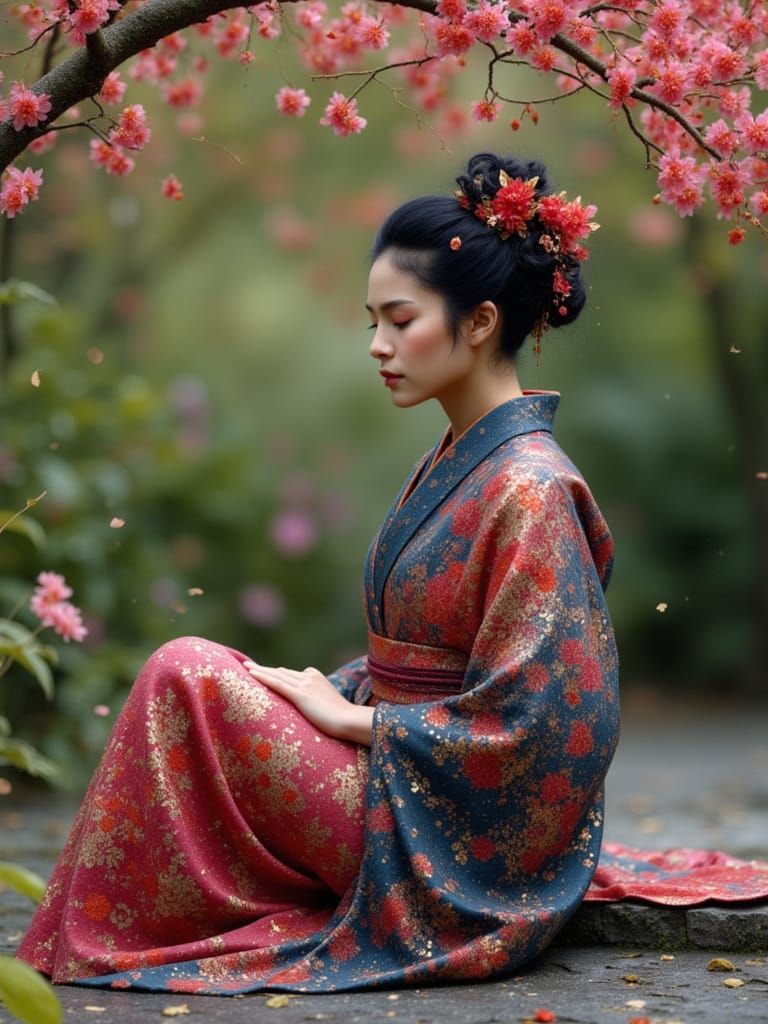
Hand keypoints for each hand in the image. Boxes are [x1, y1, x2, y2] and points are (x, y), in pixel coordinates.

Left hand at [243, 660, 373, 746]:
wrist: (349, 720)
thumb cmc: (341, 719)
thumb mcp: (327, 705)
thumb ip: (317, 701)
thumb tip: (309, 707)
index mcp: (316, 677)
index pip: (290, 674)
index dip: (275, 672)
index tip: (262, 671)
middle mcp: (309, 676)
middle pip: (280, 671)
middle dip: (263, 669)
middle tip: (247, 665)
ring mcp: (304, 685)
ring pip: (276, 675)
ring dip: (259, 670)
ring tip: (244, 666)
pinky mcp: (300, 695)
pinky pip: (277, 683)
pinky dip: (263, 677)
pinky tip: (251, 674)